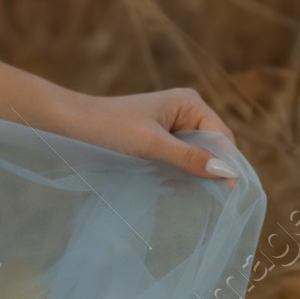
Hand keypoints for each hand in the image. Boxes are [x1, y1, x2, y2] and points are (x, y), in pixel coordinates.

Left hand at [56, 85, 239, 182]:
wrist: (73, 125)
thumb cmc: (110, 129)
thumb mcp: (151, 145)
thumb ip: (187, 158)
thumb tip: (226, 172)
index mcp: (190, 103)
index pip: (222, 138)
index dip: (226, 164)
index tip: (225, 195)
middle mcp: (186, 112)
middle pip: (212, 149)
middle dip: (205, 171)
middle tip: (190, 193)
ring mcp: (174, 126)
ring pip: (197, 158)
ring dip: (189, 176)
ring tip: (170, 188)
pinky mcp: (161, 140)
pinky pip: (181, 161)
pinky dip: (177, 175)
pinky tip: (164, 185)